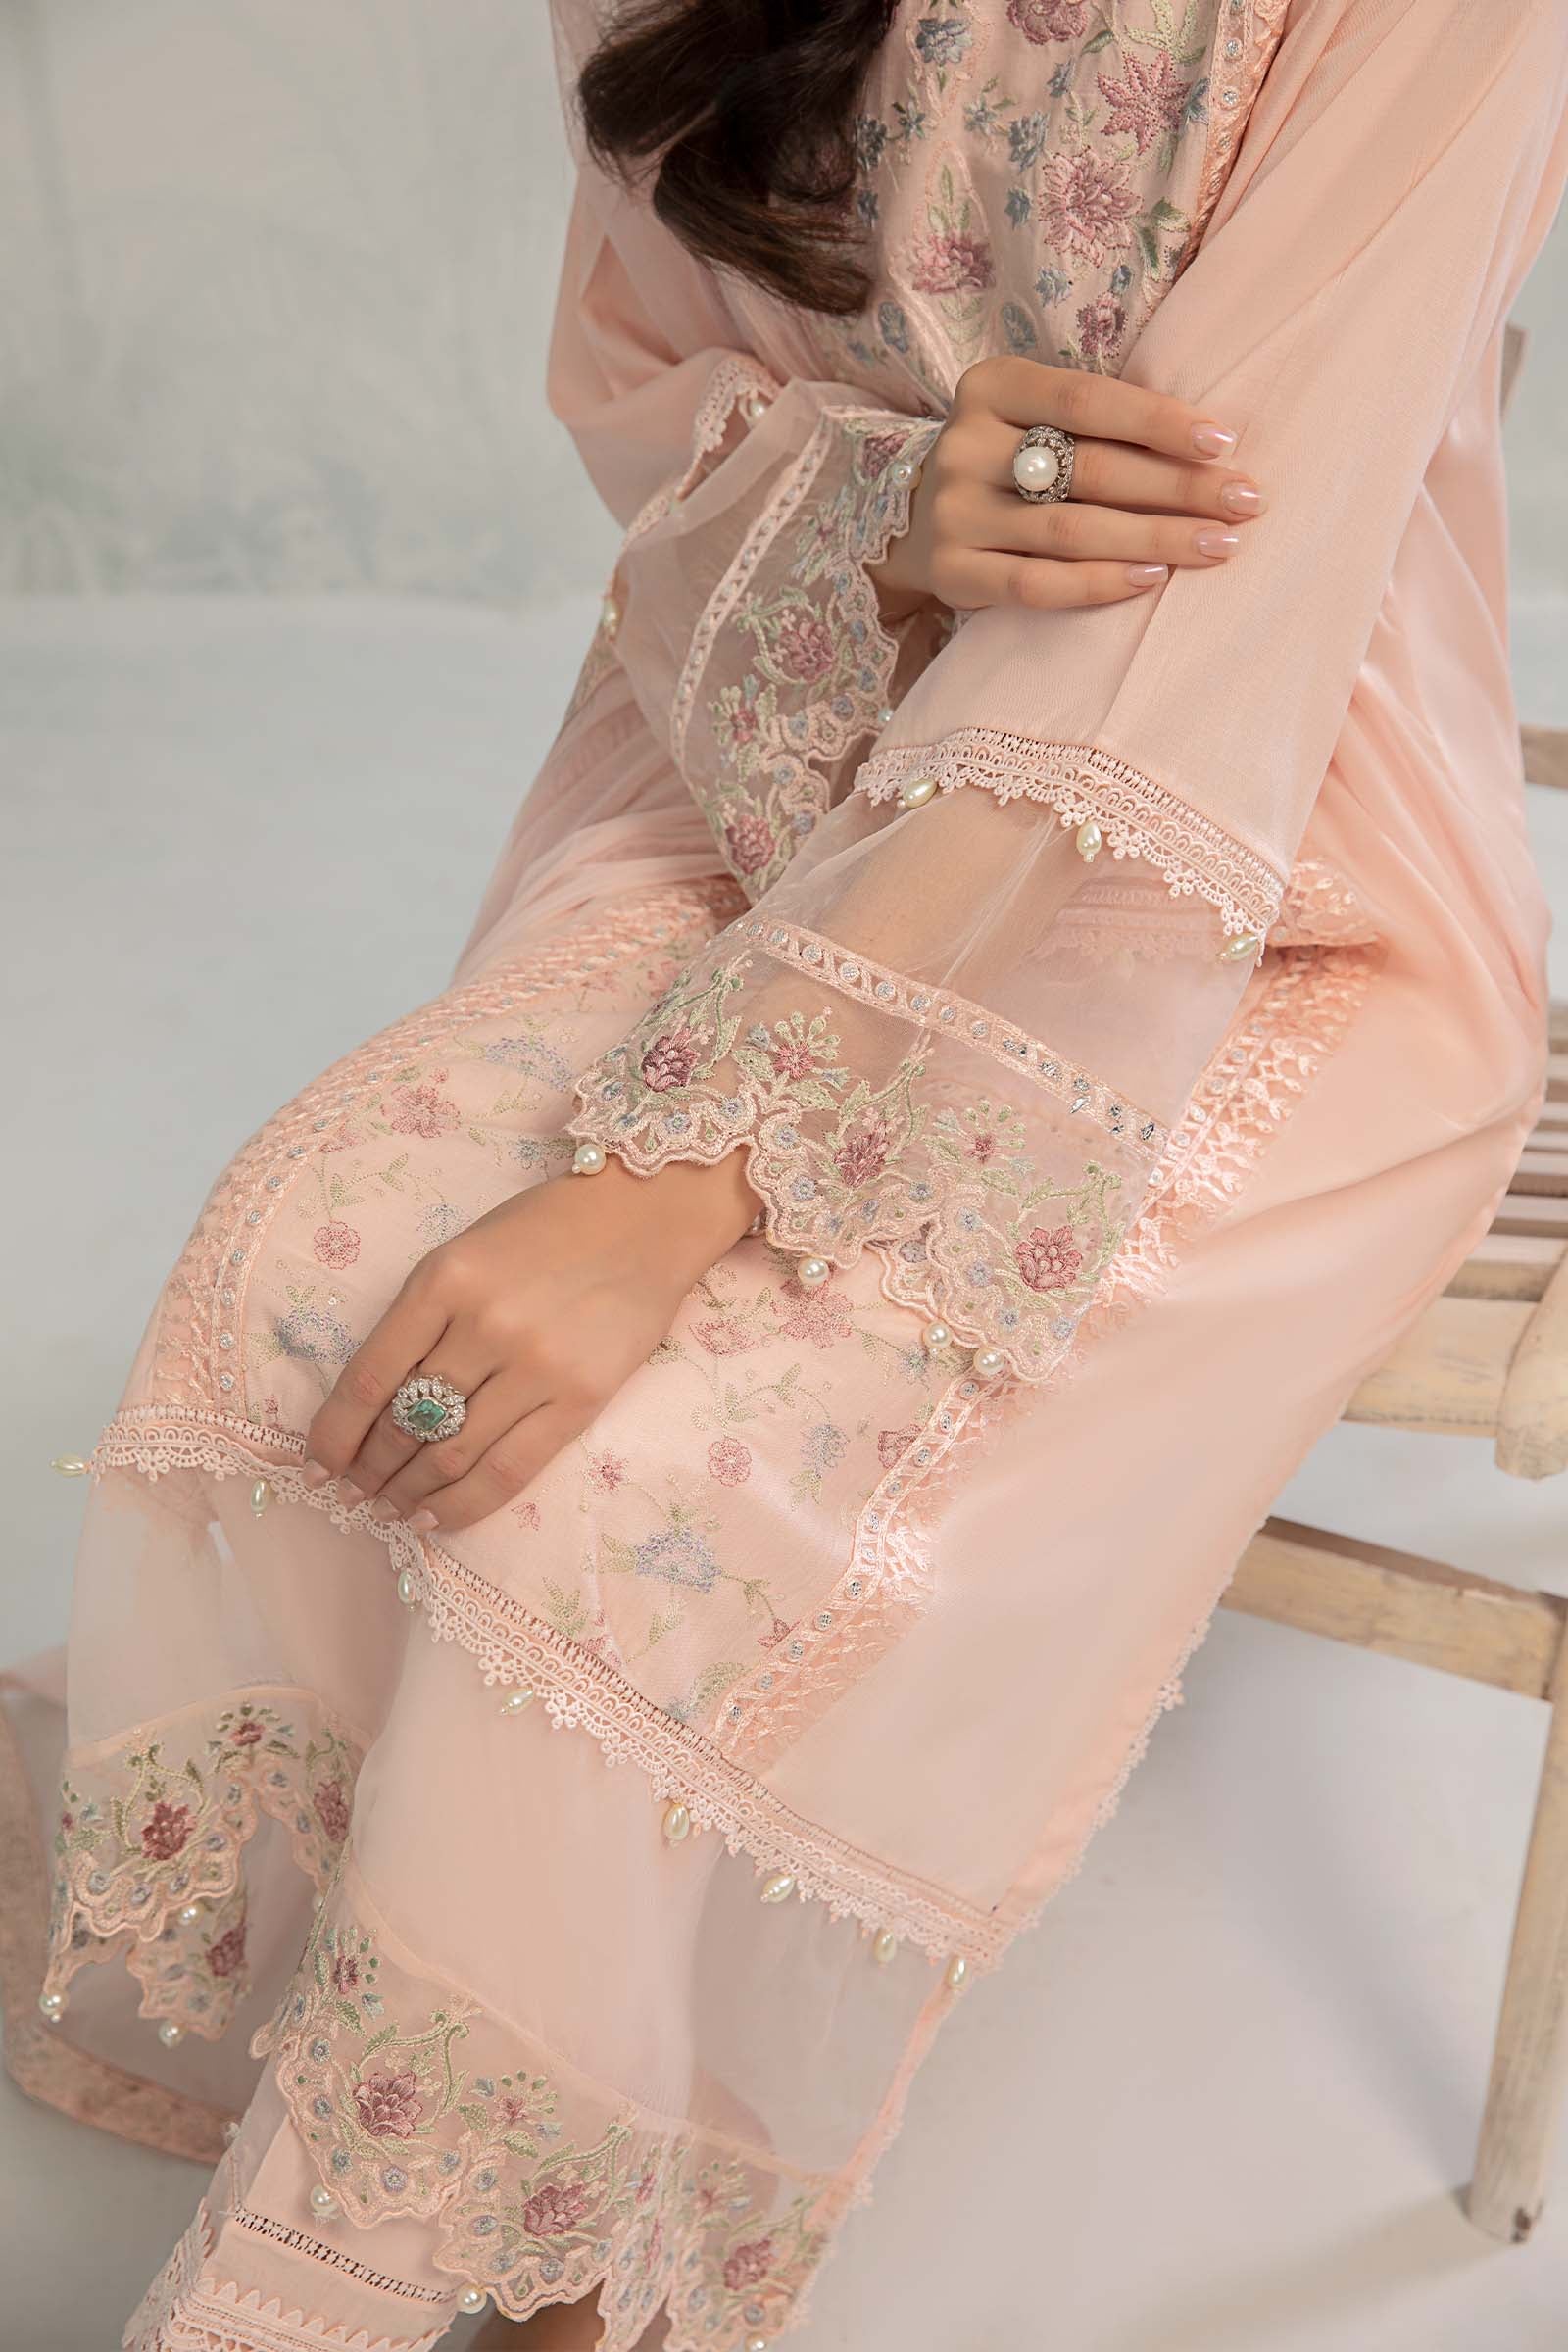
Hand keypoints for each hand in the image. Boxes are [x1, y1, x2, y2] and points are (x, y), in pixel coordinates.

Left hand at [301, 1152, 758, 1532]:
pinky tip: (434, 1517)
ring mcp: (536, 1366)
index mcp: (443, 1279)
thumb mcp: (463, 1253)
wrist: (644, 1218)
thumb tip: (371, 1407)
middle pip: (406, 1423)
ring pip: (450, 1455)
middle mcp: (485, 1324)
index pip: (369, 1377)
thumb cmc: (545, 1232)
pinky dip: (463, 1505)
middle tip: (353, 1491)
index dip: (334, 1433)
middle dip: (369, 1469)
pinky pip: (509, 1471)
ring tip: (391, 1507)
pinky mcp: (580, 1399)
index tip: (315, 1464)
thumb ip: (419, 1320)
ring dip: (408, 1493)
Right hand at [870, 356, 1263, 618]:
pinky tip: (1151, 579)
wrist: (918, 523)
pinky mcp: (952, 572)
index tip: (1222, 443)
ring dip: (1155, 539)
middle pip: (1090, 469)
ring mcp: (953, 512)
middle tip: (1244, 503)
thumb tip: (1211, 446)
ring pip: (1071, 530)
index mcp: (992, 386)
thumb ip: (1097, 420)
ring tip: (1218, 545)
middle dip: (1178, 487)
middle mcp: (965, 445)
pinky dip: (1100, 584)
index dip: (1157, 421)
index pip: (1087, 400)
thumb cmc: (1010, 460)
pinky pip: (1038, 584)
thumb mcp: (1035, 415)